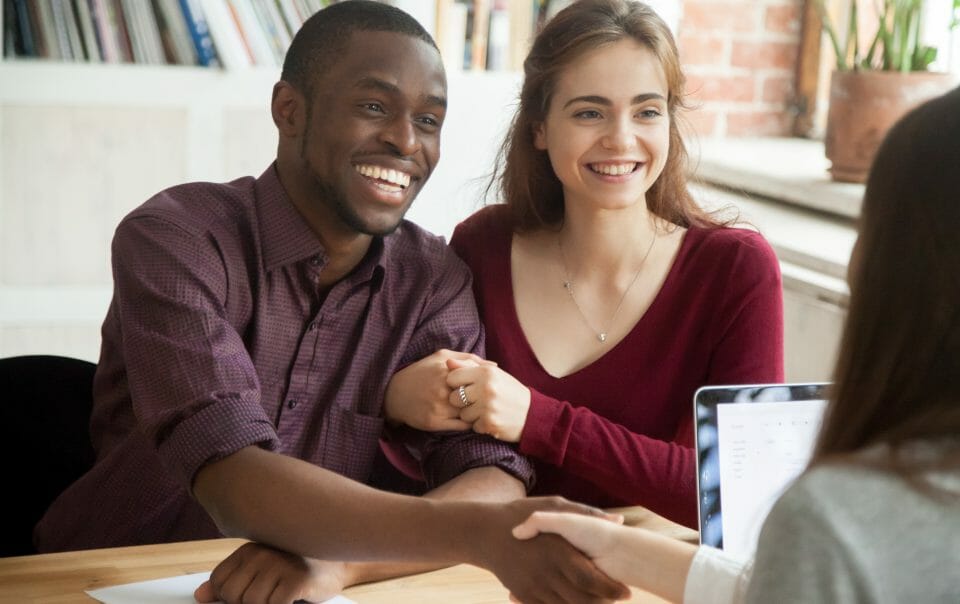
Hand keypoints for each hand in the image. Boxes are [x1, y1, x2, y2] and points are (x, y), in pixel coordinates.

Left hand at [194, 542, 349, 603]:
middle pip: (232, 595)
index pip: (219, 582)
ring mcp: (278, 564)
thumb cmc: (297, 569)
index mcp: (250, 549)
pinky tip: (292, 596)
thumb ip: (231, 580)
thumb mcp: (261, 572)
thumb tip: (200, 596)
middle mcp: (261, 552)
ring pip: (251, 603)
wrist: (339, 565)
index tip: (250, 594)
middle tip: (270, 595)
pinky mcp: (295, 579)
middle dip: (247, 603)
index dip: (229, 597)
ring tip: (281, 595)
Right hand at [384, 349, 491, 430]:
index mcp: (447, 370)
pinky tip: (470, 418)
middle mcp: (443, 389)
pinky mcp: (435, 423)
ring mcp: (439, 407)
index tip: (491, 387)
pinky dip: (469, 423)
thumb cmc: (421, 372)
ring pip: (471, 413)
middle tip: (491, 401)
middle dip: (485, 400)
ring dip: (478, 413)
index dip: (487, 384)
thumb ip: (468, 358)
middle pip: (476, 397)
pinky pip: (462, 426)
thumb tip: (494, 366)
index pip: (479, 378)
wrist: (395, 393)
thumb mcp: (441, 356)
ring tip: (481, 410)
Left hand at [445, 358, 530, 441]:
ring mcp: (488, 407)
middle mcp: (486, 388)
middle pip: (454, 397)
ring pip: (462, 414)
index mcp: (486, 372)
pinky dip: (480, 425)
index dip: (456, 384)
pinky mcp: (490, 423)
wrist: (532, 414)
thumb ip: (469, 366)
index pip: (453, 377)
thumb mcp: (493, 374)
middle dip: (461, 402)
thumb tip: (448, 362)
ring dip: (471, 415)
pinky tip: (491, 419)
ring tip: (485, 411)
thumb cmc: (509, 392)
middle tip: (474, 401)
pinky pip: (472, 426)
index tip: (465, 387)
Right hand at [473, 497, 629, 603]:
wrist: (484, 532)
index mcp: (557, 550)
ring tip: (599, 602)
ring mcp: (533, 586)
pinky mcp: (524, 594)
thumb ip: (586, 513)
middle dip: (602, 603)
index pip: (591, 580)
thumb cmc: (520, 513)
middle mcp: (545, 572)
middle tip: (615, 601)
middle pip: (581, 599)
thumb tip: (619, 521)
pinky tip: (574, 602)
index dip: (611, 589)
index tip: (625, 592)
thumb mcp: (554, 505)